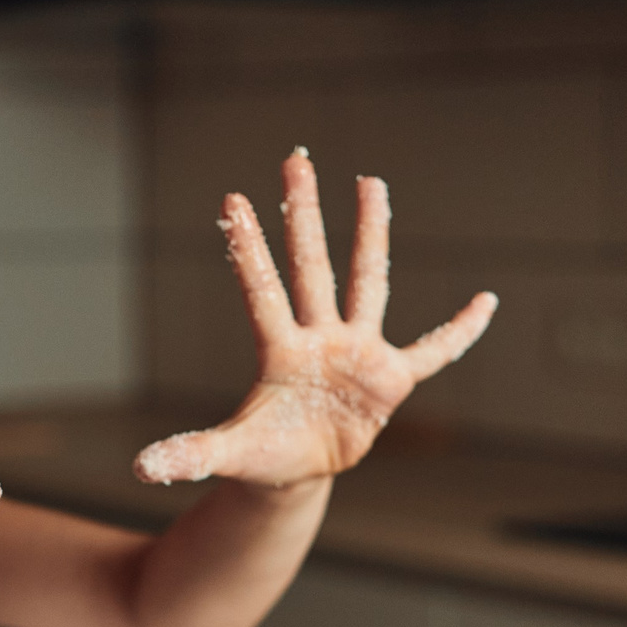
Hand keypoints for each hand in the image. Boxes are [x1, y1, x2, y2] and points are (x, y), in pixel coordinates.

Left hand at [135, 149, 496, 486]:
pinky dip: (458, 333)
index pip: (263, 290)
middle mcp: (319, 338)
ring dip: (372, 234)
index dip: (250, 250)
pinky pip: (433, 352)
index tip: (234, 199)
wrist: (297, 469)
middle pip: (313, 266)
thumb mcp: (228, 456)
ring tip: (370, 182)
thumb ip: (189, 456)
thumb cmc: (263, 453)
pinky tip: (485, 303)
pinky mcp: (390, 379)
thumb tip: (140, 468)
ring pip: (368, 282)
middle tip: (295, 157)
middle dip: (304, 213)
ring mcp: (357, 352)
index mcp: (280, 352)